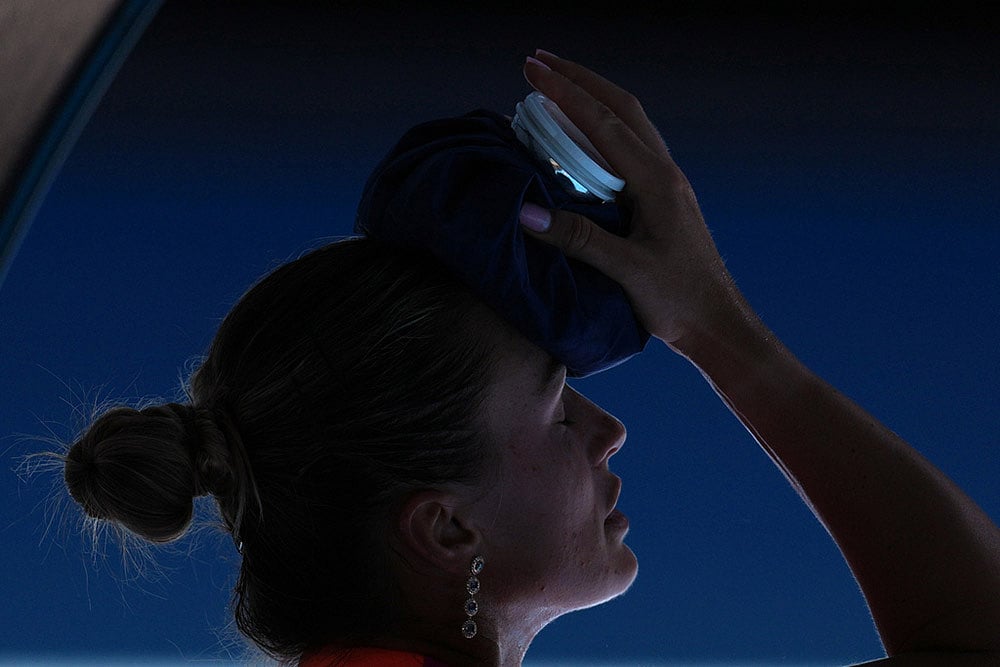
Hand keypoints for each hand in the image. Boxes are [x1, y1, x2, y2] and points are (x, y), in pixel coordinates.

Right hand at [520, 51, 750, 350]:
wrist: (717, 322)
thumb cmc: (678, 301)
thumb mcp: (625, 271)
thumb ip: (578, 238)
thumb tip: (527, 212)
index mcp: (657, 181)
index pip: (604, 123)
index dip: (565, 93)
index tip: (531, 70)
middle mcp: (664, 172)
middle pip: (621, 107)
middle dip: (579, 79)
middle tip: (538, 61)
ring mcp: (666, 183)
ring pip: (628, 123)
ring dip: (591, 99)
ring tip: (556, 86)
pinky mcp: (661, 199)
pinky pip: (628, 148)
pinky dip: (600, 129)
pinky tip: (581, 137)